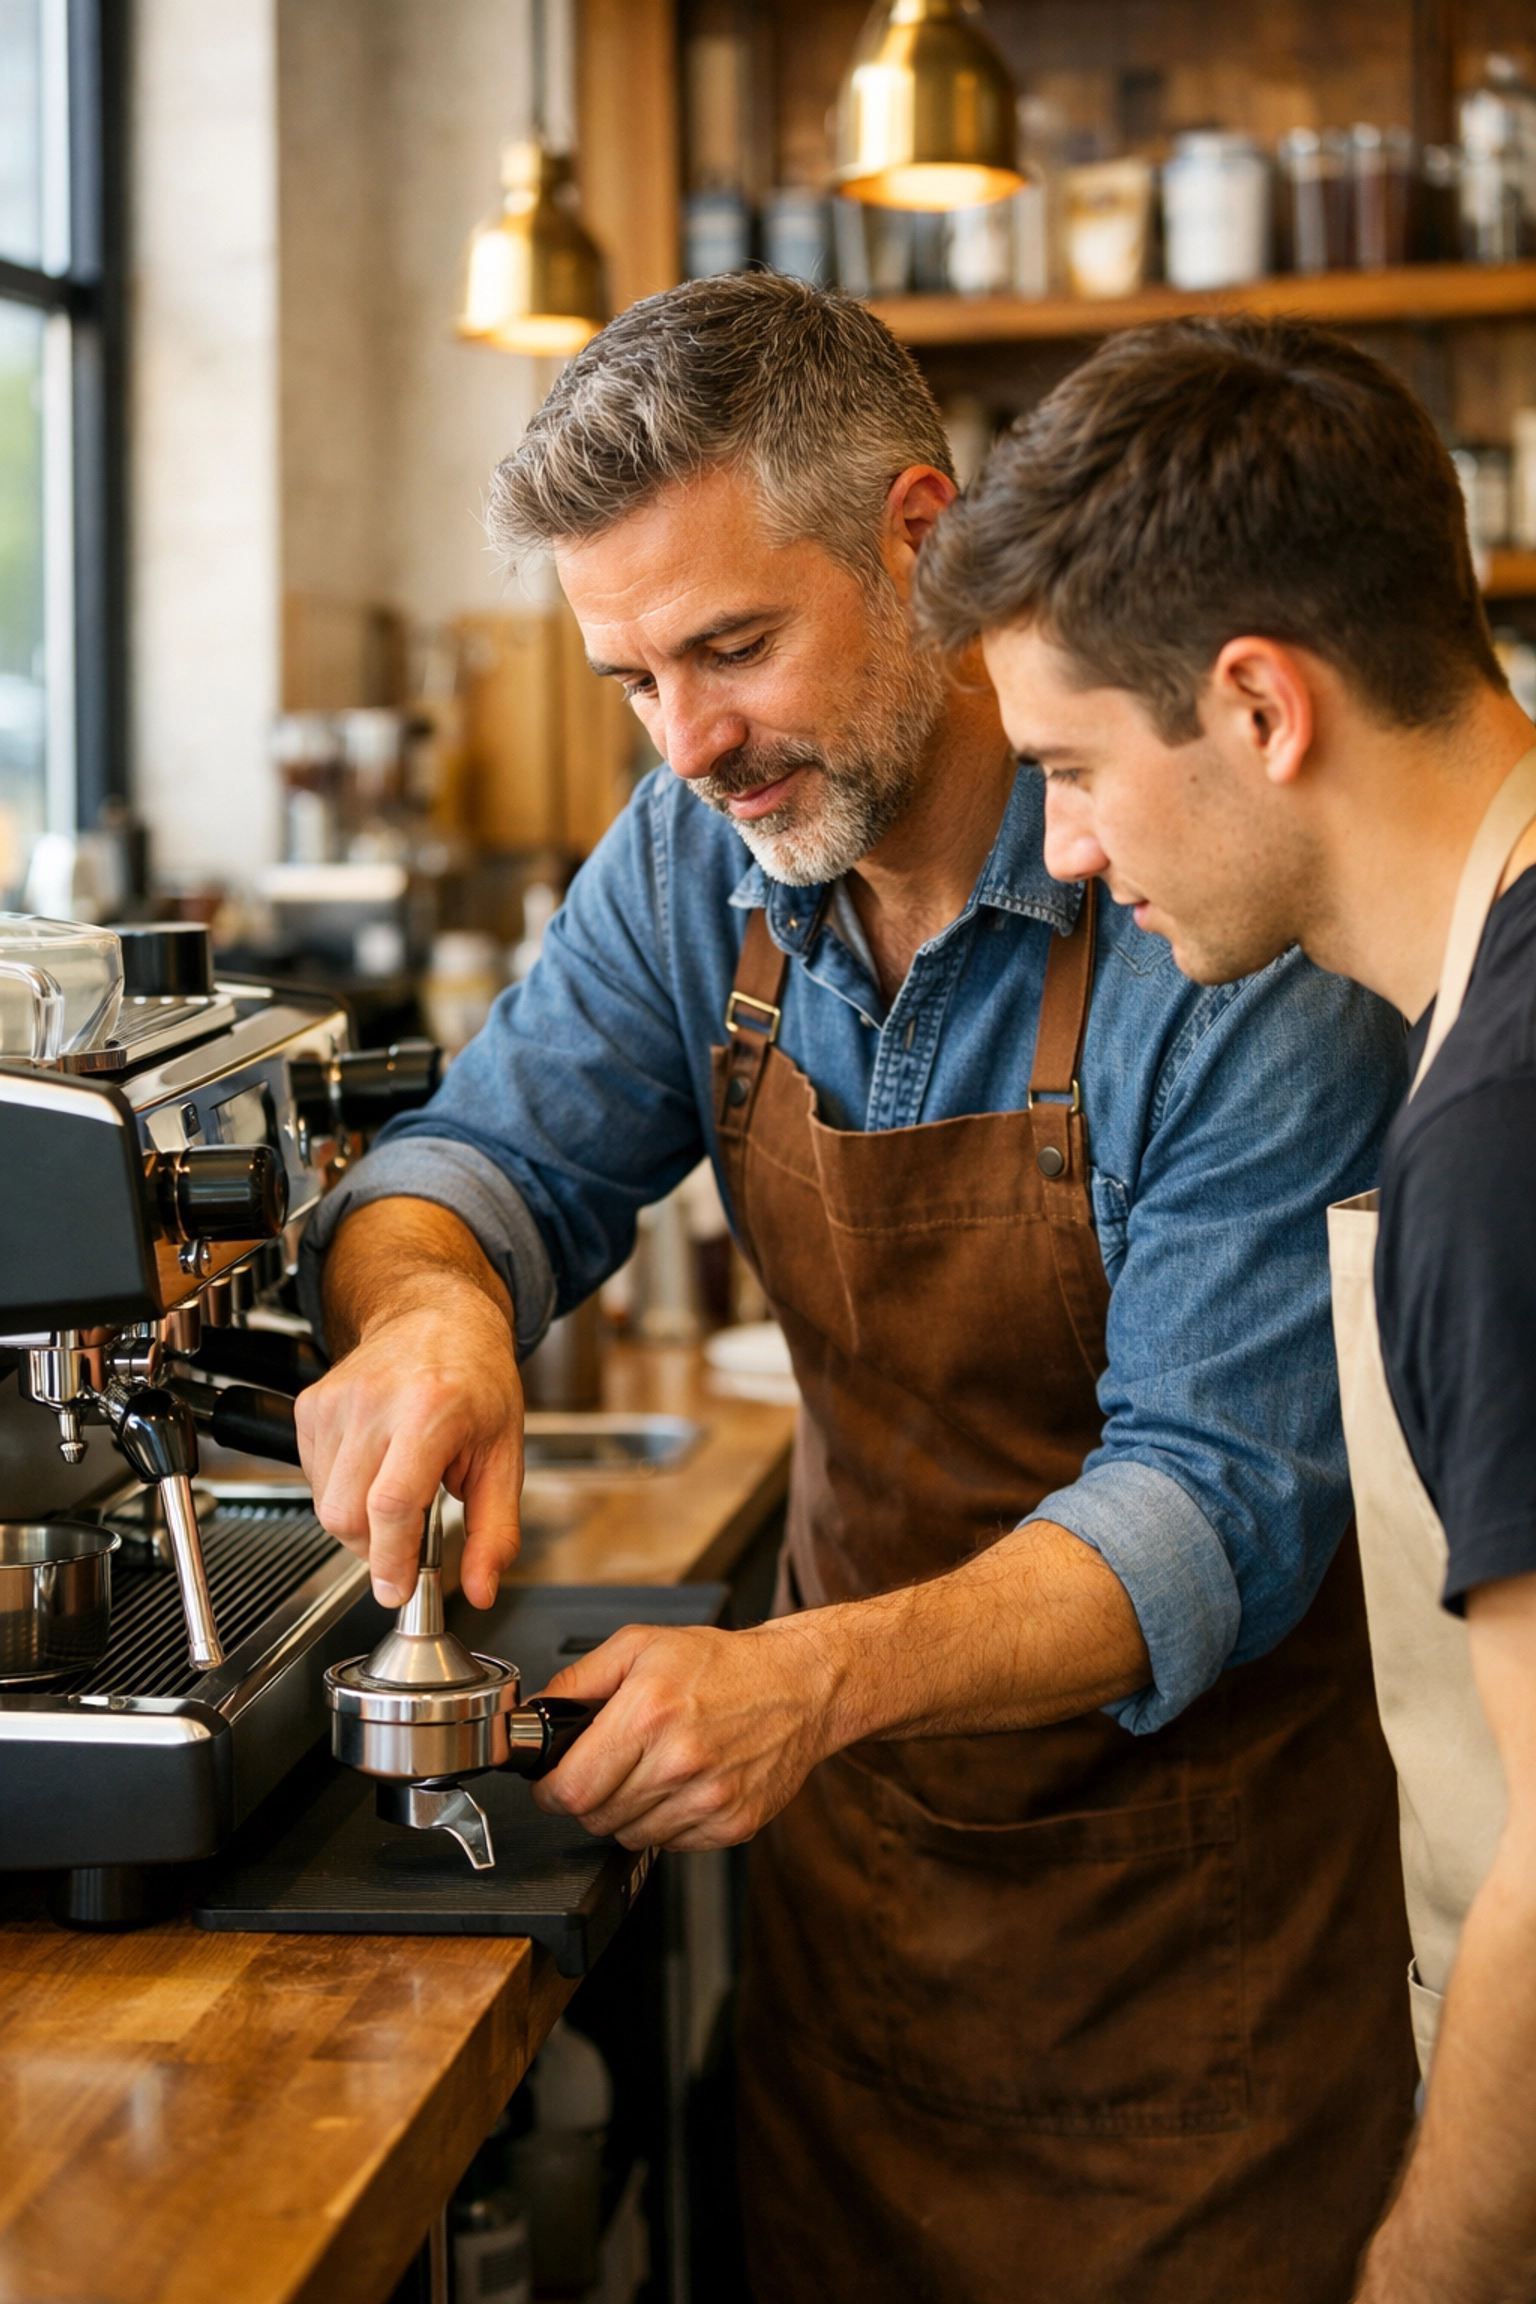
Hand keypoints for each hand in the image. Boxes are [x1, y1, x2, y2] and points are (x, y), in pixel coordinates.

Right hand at [295, 1277, 522, 1607]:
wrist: (438, 1318)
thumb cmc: (476, 1380)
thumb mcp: (504, 1456)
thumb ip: (495, 1530)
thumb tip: (481, 1588)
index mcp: (431, 1410)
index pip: (392, 1503)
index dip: (391, 1559)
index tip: (398, 1589)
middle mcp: (377, 1401)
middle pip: (348, 1513)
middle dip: (374, 1548)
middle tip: (407, 1539)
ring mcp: (337, 1401)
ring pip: (325, 1503)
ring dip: (358, 1521)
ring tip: (397, 1491)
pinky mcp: (311, 1405)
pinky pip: (313, 1477)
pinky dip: (340, 1492)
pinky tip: (373, 1469)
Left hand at [531, 1618, 838, 1850]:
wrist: (798, 1685)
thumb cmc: (721, 1664)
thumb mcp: (640, 1645)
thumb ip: (578, 1679)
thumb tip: (536, 1714)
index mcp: (649, 1712)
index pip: (573, 1789)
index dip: (551, 1792)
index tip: (553, 1783)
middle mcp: (680, 1760)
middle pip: (596, 1818)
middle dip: (587, 1799)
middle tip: (605, 1770)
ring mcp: (710, 1798)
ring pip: (630, 1836)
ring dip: (626, 1813)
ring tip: (649, 1772)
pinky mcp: (733, 1824)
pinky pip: (670, 1845)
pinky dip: (665, 1823)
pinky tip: (681, 1786)